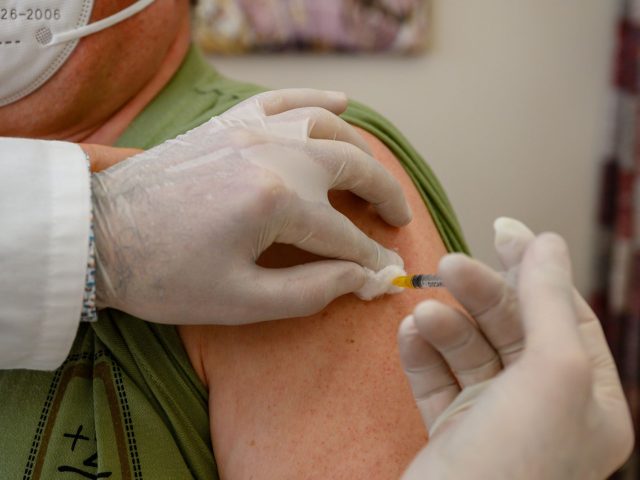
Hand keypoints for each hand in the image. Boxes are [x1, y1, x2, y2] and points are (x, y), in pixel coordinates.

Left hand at [92, 89, 410, 324]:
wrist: (98, 235)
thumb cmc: (163, 275)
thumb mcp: (240, 301)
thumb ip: (312, 292)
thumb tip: (360, 279)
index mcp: (277, 201)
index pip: (345, 235)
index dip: (371, 260)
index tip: (387, 275)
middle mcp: (273, 154)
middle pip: (351, 168)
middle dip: (383, 196)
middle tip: (396, 220)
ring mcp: (250, 131)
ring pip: (327, 126)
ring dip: (358, 150)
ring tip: (371, 177)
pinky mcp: (229, 123)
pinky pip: (285, 100)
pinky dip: (318, 99)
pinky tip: (342, 101)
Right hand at [399, 218, 633, 479]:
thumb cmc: (514, 462)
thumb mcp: (550, 372)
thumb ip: (546, 301)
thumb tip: (546, 241)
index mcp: (589, 400)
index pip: (563, 315)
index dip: (535, 271)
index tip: (503, 230)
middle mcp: (545, 408)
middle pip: (512, 328)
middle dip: (480, 295)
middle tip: (448, 266)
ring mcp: (495, 420)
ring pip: (470, 351)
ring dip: (445, 325)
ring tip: (422, 311)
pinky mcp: (452, 432)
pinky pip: (438, 378)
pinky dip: (423, 354)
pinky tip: (410, 334)